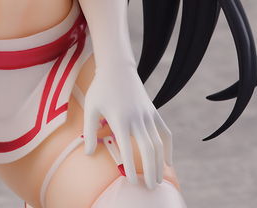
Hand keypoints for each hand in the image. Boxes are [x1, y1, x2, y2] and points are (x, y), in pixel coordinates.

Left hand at [82, 62, 172, 189]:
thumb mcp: (90, 107)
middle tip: (150, 188)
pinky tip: (168, 161)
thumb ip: (89, 131)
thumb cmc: (100, 88)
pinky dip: (168, 147)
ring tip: (158, 180)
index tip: (131, 181)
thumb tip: (88, 153)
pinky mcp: (153, 111)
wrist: (117, 68)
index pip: (127, 147)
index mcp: (119, 119)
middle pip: (148, 149)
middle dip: (150, 170)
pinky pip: (165, 132)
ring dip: (160, 163)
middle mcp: (136, 118)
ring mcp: (147, 114)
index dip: (130, 166)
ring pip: (159, 143)